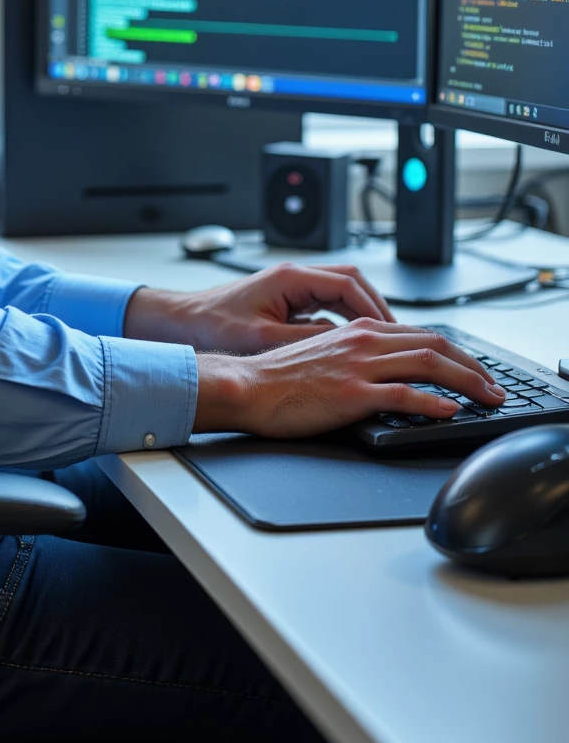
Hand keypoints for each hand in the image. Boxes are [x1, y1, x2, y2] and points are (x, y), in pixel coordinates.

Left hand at [123, 262, 395, 355]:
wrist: (179, 324)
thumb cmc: (211, 327)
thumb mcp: (262, 340)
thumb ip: (304, 341)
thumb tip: (341, 346)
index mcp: (290, 278)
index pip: (349, 283)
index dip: (375, 307)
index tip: (392, 330)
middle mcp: (293, 277)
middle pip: (351, 283)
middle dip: (376, 308)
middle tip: (398, 336)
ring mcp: (290, 288)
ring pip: (341, 294)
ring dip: (362, 315)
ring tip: (382, 342)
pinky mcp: (285, 302)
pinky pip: (326, 306)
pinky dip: (344, 321)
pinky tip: (352, 345)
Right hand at [192, 320, 504, 437]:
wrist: (245, 386)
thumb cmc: (278, 378)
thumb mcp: (324, 355)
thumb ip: (358, 357)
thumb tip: (390, 372)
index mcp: (357, 331)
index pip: (422, 334)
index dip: (457, 353)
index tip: (476, 372)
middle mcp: (362, 341)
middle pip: (435, 344)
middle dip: (474, 367)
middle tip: (495, 388)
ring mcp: (358, 366)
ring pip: (428, 364)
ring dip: (467, 382)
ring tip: (487, 399)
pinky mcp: (350, 393)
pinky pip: (402, 395)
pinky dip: (432, 403)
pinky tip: (449, 411)